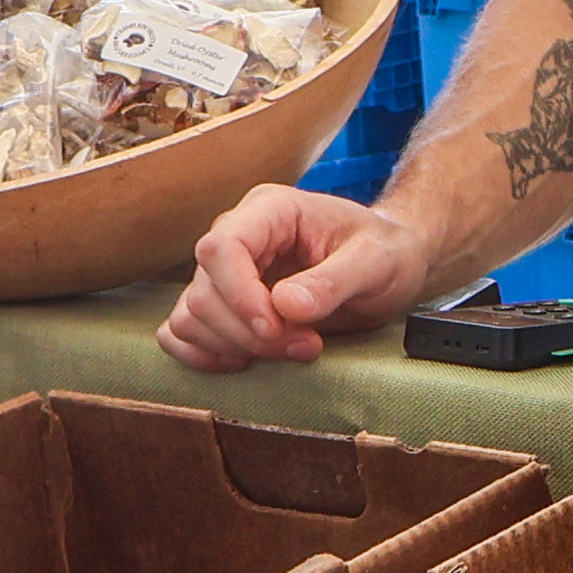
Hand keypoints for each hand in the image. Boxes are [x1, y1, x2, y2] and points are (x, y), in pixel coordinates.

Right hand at [166, 184, 435, 370]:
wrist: (391, 265)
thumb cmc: (386, 253)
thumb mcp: (376, 262)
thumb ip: (334, 280)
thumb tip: (285, 306)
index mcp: (270, 210)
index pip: (222, 248)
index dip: (240, 296)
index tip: (276, 329)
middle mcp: (237, 236)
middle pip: (205, 291)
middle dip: (251, 332)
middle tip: (306, 345)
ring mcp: (225, 272)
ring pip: (191, 316)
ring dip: (235, 346)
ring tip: (295, 349)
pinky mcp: (223, 304)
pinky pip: (181, 332)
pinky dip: (203, 355)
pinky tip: (245, 362)